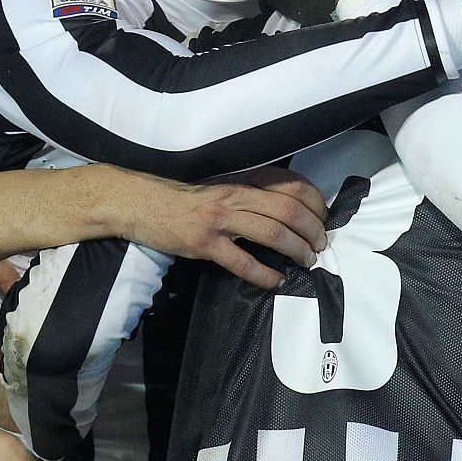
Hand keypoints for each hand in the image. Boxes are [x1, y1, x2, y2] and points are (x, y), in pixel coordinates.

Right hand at [105, 165, 327, 289]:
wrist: (138, 200)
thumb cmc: (181, 193)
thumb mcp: (219, 182)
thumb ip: (248, 189)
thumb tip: (284, 205)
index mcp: (241, 178)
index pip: (291, 184)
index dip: (315, 202)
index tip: (324, 217)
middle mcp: (235, 194)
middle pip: (289, 210)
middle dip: (313, 230)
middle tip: (321, 245)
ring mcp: (219, 219)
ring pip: (273, 233)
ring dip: (297, 251)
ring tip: (306, 262)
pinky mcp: (204, 243)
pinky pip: (242, 262)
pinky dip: (264, 274)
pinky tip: (276, 281)